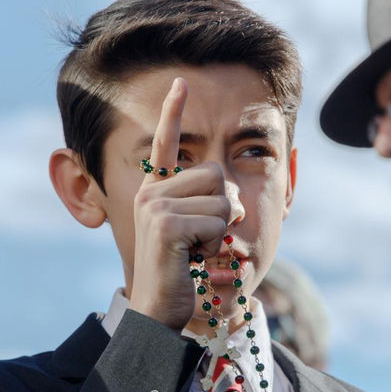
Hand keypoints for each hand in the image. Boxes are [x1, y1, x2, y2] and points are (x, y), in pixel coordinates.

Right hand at [127, 77, 230, 330]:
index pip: (166, 144)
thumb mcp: (199, 235)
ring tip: (195, 253)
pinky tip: (191, 261)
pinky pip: (216, 221)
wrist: (159, 310)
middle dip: (223, 211)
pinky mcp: (164, 225)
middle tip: (201, 241)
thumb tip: (238, 201)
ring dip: (219, 232)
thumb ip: (214, 209)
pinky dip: (213, 246)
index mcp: (157, 191)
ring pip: (222, 199)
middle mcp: (152, 193)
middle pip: (215, 175)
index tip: (181, 81)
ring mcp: (155, 206)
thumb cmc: (182, 274)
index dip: (173, 111)